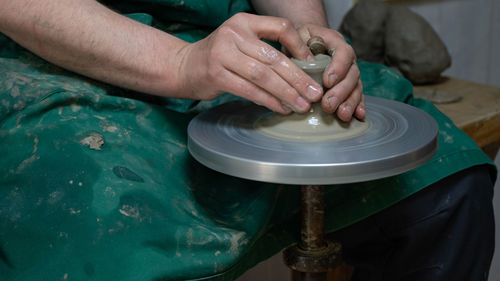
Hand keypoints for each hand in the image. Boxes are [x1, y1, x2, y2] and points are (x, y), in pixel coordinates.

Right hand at [176, 13, 323, 113]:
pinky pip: (250, 90)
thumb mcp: (240, 42)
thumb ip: (264, 48)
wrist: (184, 67)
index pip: (281, 27)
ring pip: (264, 76)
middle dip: (299, 78)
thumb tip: (302, 69)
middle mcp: (233, 34)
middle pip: (274, 58)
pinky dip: (269, 101)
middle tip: (315, 94)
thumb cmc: (219, 57)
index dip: (300, 46)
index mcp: (244, 22)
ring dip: (287, 93)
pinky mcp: (216, 74)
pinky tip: (281, 108)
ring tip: (302, 105)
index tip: (313, 65)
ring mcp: (223, 54)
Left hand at [296, 24, 365, 120]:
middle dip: (341, 91)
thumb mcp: (296, 36)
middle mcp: (346, 57)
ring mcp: (349, 71)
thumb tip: (304, 60)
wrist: (303, 41)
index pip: (343, 52)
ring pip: (355, 86)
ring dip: (350, 102)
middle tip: (329, 105)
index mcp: (334, 41)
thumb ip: (300, 46)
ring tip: (342, 115)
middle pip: (352, 73)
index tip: (327, 81)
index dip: (338, 67)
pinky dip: (357, 106)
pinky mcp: (348, 85)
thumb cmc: (298, 40)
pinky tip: (358, 115)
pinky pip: (357, 95)